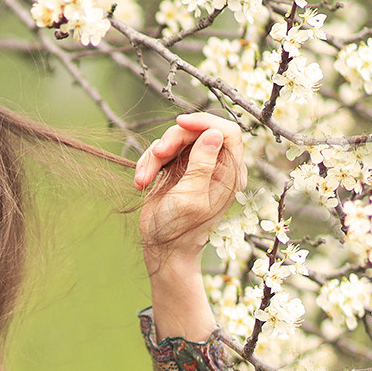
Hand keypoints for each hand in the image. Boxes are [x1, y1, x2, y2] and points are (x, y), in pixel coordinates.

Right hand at [135, 113, 245, 265]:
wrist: (161, 248)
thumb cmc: (179, 229)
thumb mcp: (191, 197)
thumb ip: (203, 165)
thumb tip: (214, 134)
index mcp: (230, 173)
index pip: (228, 132)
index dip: (206, 122)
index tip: (181, 123)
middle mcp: (216, 166)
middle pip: (198, 131)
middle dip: (174, 139)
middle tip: (158, 155)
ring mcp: (195, 165)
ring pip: (176, 139)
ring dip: (156, 155)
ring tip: (144, 179)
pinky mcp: (176, 168)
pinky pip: (161, 151)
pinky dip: (148, 163)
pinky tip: (142, 182)